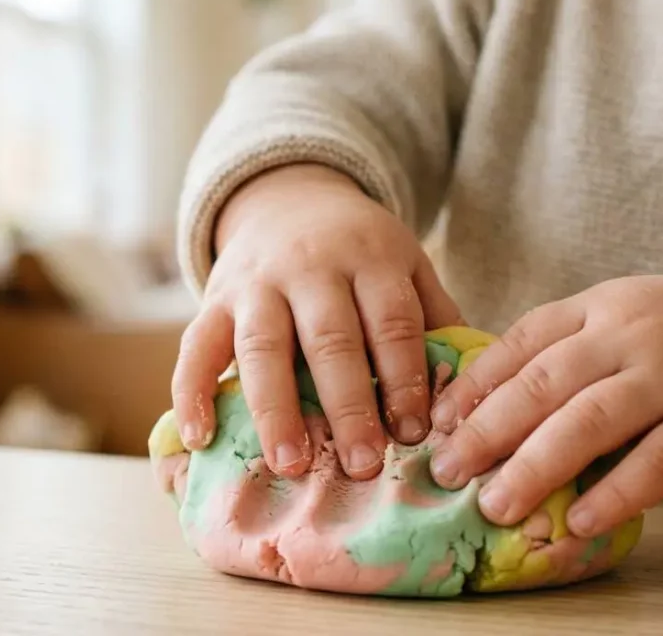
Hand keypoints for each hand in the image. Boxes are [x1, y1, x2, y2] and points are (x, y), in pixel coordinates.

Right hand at [171, 164, 462, 479]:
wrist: (288, 198)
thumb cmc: (359, 252)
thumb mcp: (405, 263)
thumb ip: (434, 316)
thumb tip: (469, 390)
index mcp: (371, 258)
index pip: (392, 322)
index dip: (404, 379)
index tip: (415, 434)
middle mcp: (311, 267)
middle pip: (331, 339)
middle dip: (348, 406)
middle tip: (363, 465)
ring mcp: (257, 283)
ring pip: (263, 345)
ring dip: (276, 409)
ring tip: (291, 464)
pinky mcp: (214, 298)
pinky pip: (196, 345)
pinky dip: (192, 391)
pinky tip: (200, 437)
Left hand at [427, 272, 662, 536]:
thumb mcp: (618, 317)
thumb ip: (559, 348)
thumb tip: (474, 404)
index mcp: (598, 306)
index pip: (523, 341)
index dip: (475, 383)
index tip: (437, 423)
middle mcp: (631, 335)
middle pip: (546, 381)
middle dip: (489, 429)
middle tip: (448, 470)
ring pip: (593, 421)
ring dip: (536, 465)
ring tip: (496, 504)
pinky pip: (658, 463)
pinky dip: (614, 493)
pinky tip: (577, 520)